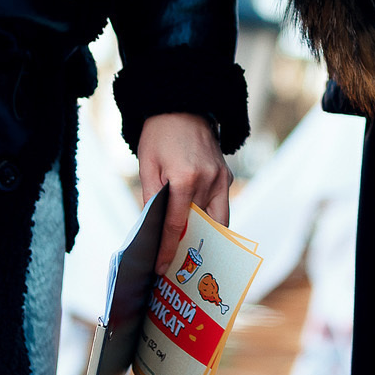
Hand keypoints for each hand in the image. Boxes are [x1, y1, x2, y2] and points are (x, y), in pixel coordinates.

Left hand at [138, 112, 231, 274]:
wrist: (184, 105)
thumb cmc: (160, 134)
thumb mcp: (147, 164)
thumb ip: (151, 198)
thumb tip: (152, 228)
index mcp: (186, 178)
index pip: (176, 224)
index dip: (167, 249)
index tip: (161, 268)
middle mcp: (209, 181)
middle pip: (201, 227)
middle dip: (190, 250)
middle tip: (178, 270)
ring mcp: (222, 178)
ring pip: (219, 221)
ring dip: (206, 239)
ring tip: (192, 257)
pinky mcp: (227, 175)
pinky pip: (221, 206)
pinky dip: (212, 221)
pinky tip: (200, 232)